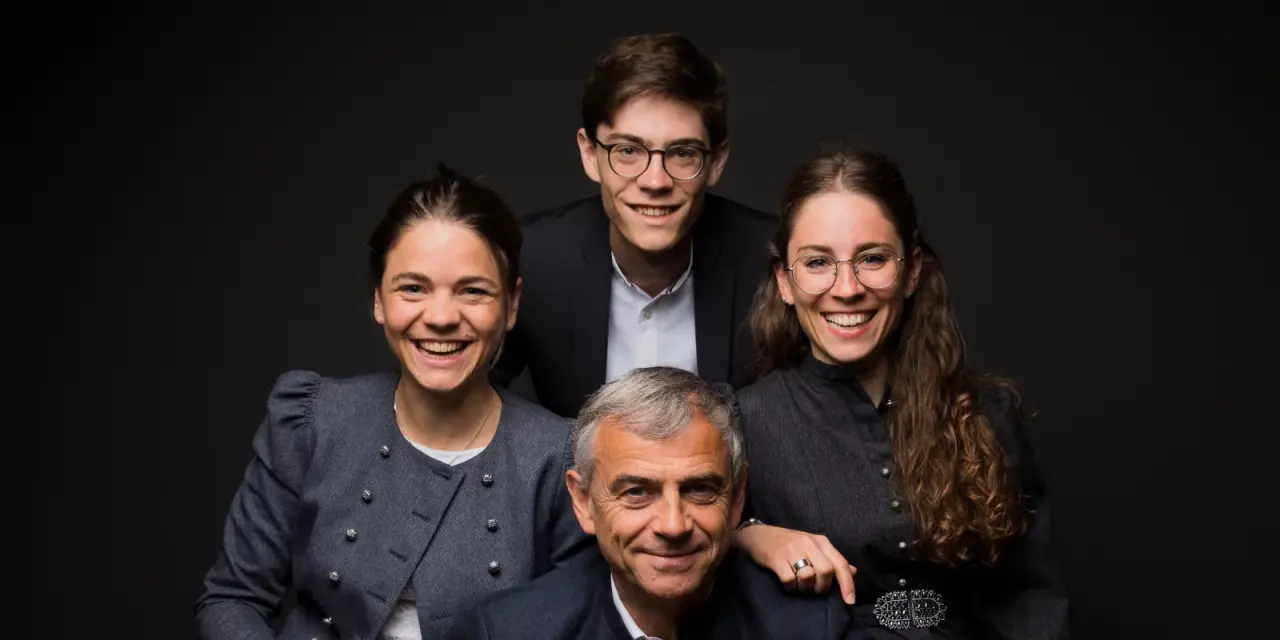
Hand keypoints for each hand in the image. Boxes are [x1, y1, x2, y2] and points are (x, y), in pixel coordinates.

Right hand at [735, 524, 855, 603]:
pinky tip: (788, 582)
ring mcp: (792, 549)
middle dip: (822, 587)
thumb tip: (853, 571)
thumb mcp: (813, 547)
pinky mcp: (776, 558)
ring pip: (808, 577)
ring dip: (805, 587)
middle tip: (814, 589)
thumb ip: (832, 559)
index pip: (840, 563)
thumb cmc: (788, 543)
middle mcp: (808, 543)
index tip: (850, 601)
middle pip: (826, 571)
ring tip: (799, 584)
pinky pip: (789, 580)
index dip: (848, 584)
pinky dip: (790, 587)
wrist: (758, 535)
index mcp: (821, 541)